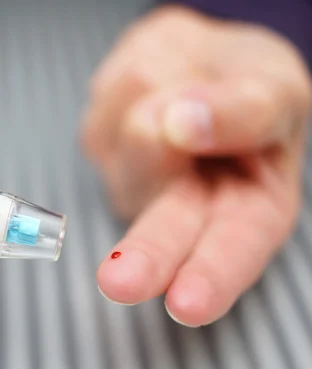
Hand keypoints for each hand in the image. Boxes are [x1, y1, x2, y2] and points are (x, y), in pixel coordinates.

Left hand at [81, 5, 311, 326]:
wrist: (200, 57)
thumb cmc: (250, 83)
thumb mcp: (275, 89)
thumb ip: (244, 111)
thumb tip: (183, 124)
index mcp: (252, 206)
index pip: (235, 250)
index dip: (211, 277)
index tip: (186, 304)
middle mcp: (189, 205)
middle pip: (163, 234)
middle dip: (145, 255)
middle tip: (119, 282)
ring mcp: (137, 178)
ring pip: (135, 138)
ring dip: (161, 98)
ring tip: (183, 86)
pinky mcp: (102, 147)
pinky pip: (107, 105)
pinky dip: (131, 81)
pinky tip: (150, 86)